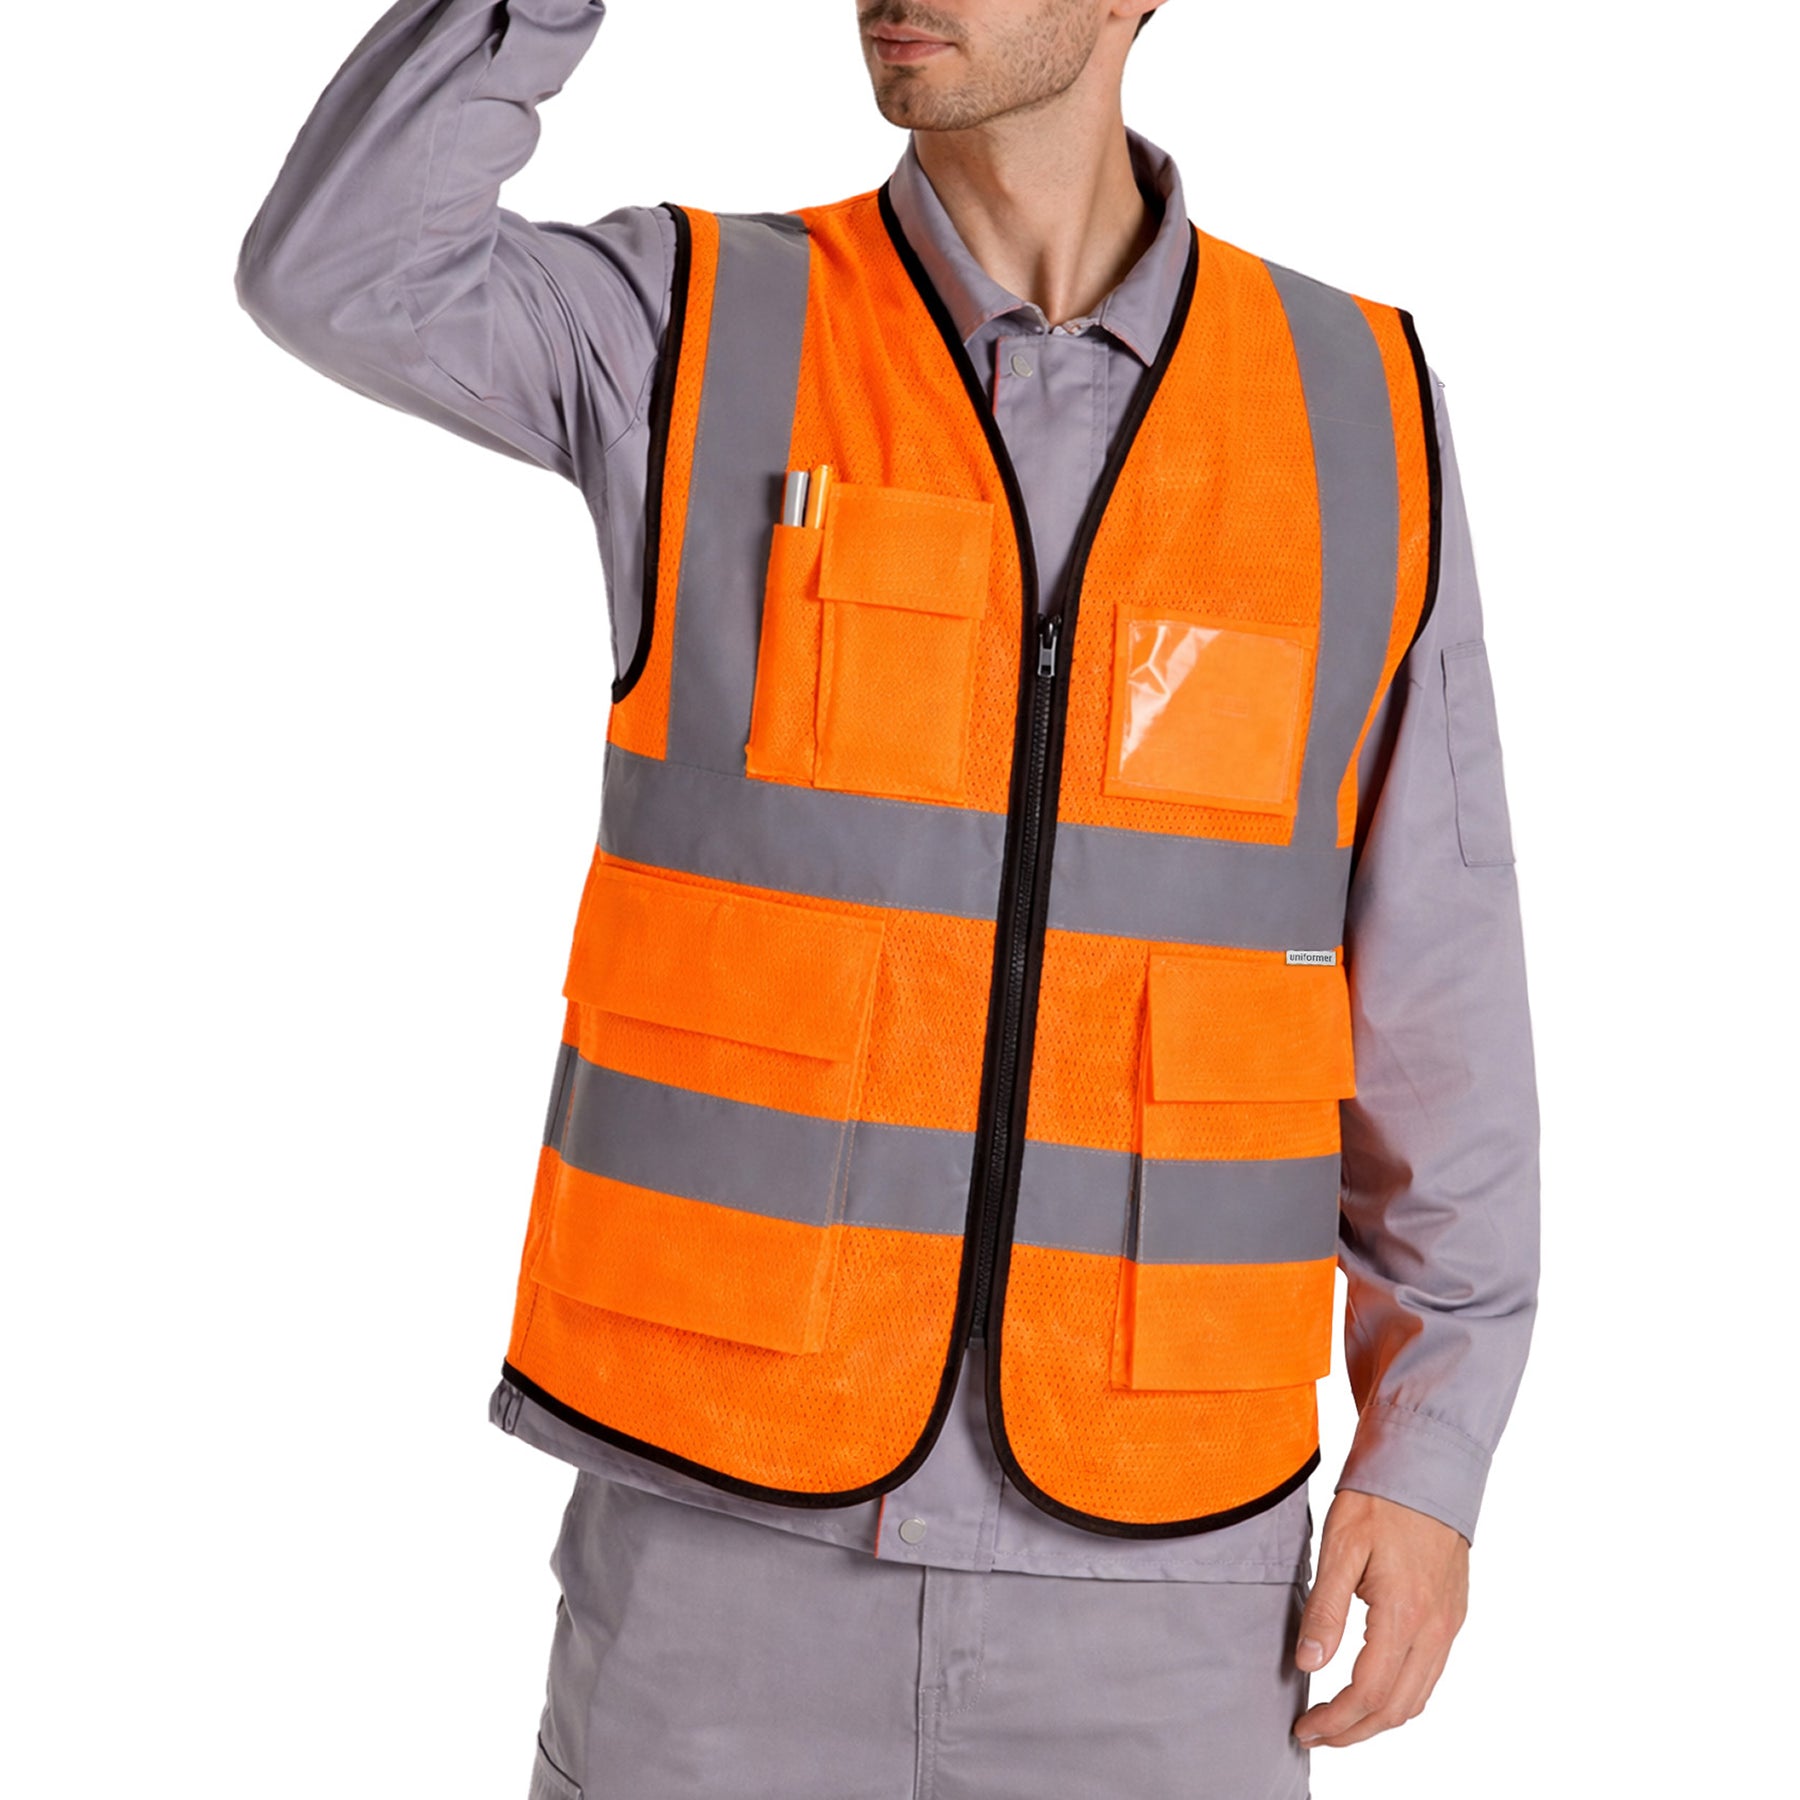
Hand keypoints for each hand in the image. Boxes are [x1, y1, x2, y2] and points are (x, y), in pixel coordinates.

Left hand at [1292, 1490, 1468, 1748]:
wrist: (1427, 1464)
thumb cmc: (1379, 1499)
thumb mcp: (1339, 1545)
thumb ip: (1325, 1609)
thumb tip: (1308, 1663)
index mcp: (1405, 1613)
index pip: (1369, 1691)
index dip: (1335, 1719)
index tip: (1305, 1727)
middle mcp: (1435, 1628)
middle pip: (1397, 1707)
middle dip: (1354, 1731)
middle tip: (1315, 1734)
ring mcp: (1449, 1624)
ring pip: (1418, 1697)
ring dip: (1378, 1720)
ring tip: (1338, 1721)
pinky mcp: (1452, 1615)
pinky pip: (1430, 1675)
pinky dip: (1400, 1696)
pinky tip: (1372, 1690)